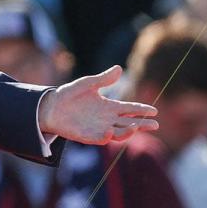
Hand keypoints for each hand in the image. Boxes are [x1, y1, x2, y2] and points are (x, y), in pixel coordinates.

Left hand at [38, 65, 157, 144]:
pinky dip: (106, 137)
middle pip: (130, 123)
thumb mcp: (87, 83)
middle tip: (155, 124)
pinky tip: (110, 132)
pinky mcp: (88, 136)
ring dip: (128, 131)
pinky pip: (100, 139)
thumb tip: (119, 68)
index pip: (130, 108)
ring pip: (119, 133)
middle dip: (142, 124)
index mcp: (109, 106)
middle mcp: (107, 119)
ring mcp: (99, 129)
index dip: (142, 109)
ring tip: (135, 127)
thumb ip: (103, 79)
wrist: (50, 106)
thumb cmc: (69, 94)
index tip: (154, 110)